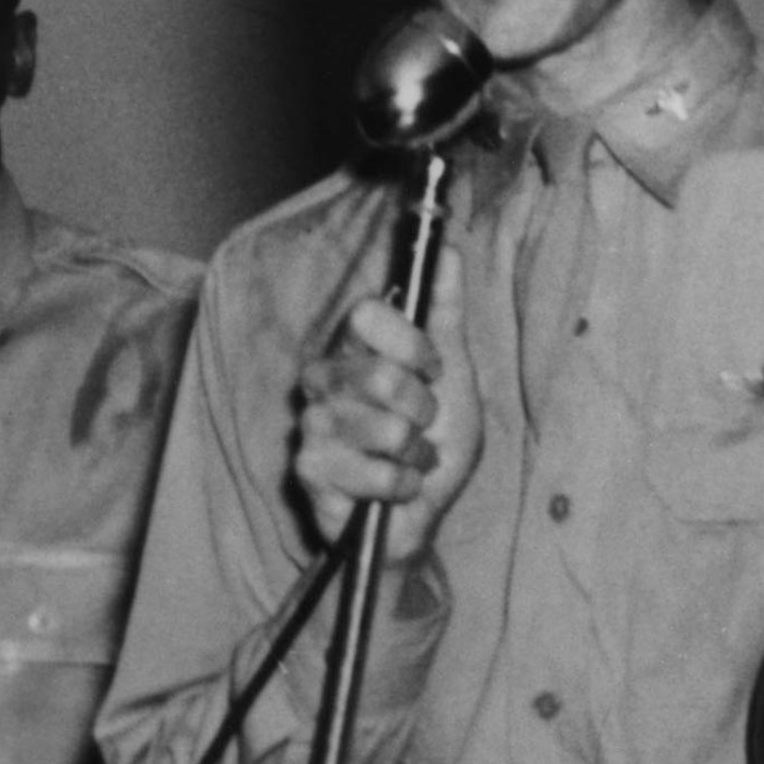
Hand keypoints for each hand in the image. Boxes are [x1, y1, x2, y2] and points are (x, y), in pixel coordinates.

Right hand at [295, 245, 481, 564]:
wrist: (421, 514)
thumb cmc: (432, 441)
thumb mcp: (454, 373)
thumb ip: (445, 312)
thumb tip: (446, 250)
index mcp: (353, 348)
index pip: (368, 315)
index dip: (411, 343)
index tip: (434, 367)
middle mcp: (325, 380)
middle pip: (382, 375)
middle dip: (423, 408)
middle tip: (422, 423)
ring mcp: (314, 425)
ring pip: (385, 429)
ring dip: (416, 453)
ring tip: (410, 459)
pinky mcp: (310, 471)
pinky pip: (376, 473)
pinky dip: (403, 486)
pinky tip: (395, 488)